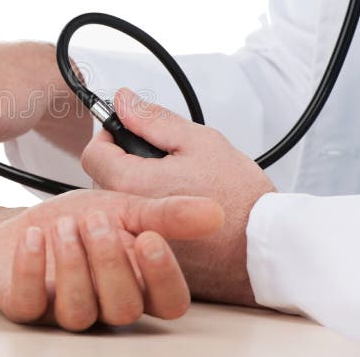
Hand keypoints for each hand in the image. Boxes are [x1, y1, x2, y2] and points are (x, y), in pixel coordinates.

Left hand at [0, 189, 223, 330]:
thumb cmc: (78, 222)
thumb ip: (166, 215)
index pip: (168, 303)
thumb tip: (214, 213)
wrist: (23, 224)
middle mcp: (105, 305)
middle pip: (124, 308)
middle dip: (110, 260)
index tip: (150, 238)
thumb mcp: (124, 209)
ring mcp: (64, 311)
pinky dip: (30, 269)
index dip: (164, 277)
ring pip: (79, 312)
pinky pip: (29, 305)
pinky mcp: (26, 308)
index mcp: (138, 285)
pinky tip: (33, 238)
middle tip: (96, 221)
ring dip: (73, 264)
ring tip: (64, 226)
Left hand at [80, 88, 275, 305]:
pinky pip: (136, 230)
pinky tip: (177, 211)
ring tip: (173, 186)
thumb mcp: (199, 141)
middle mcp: (127, 218)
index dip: (108, 136)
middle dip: (123, 162)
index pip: (92, 154)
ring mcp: (138, 242)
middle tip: (159, 159)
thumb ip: (153, 118)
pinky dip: (149, 217)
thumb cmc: (240, 198)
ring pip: (119, 206)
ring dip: (135, 189)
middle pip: (102, 180)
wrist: (267, 248)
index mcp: (132, 185)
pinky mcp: (151, 258)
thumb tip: (123, 100)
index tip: (129, 132)